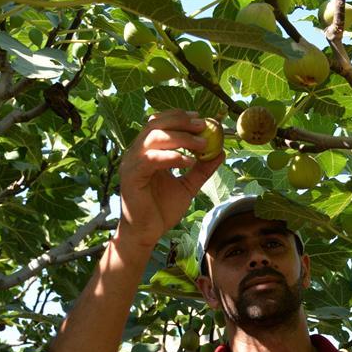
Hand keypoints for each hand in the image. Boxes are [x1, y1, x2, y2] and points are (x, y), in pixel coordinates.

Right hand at [117, 109, 222, 247]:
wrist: (147, 233)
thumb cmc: (161, 210)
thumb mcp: (187, 186)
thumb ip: (201, 170)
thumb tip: (220, 153)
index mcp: (148, 152)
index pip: (160, 124)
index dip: (180, 117)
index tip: (201, 119)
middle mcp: (137, 153)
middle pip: (157, 125)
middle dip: (182, 122)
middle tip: (204, 126)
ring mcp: (132, 163)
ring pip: (154, 138)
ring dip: (181, 138)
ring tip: (202, 145)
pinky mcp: (131, 176)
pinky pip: (151, 159)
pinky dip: (172, 157)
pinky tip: (188, 162)